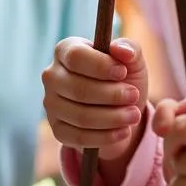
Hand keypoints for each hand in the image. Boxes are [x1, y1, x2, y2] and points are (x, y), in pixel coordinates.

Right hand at [42, 37, 147, 159]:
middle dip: (111, 94)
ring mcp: (51, 104)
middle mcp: (52, 76)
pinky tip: (124, 131)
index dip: (100, 65)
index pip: (75, 56)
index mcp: (66, 50)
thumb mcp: (131, 61)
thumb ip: (130, 49)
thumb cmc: (123, 77)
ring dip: (112, 117)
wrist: (120, 108)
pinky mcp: (57, 130)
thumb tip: (122, 50)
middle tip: (134, 96)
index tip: (123, 72)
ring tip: (134, 115)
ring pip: (80, 115)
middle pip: (77, 88)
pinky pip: (79, 137)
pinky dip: (105, 136)